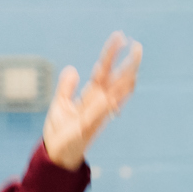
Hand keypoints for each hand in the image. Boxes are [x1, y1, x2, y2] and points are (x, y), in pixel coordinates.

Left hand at [42, 32, 142, 170]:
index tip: (120, 37)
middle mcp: (98, 103)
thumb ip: (66, 88)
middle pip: (115, 79)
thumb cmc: (60, 131)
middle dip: (126, 64)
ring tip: (135, 64)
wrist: (55, 154)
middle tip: (138, 45)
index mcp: (91, 96)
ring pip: (116, 93)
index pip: (103, 70)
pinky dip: (109, 103)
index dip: (111, 54)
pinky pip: (101, 112)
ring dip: (125, 80)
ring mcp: (96, 114)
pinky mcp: (89, 126)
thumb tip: (72, 69)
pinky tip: (117, 91)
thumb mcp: (60, 104)